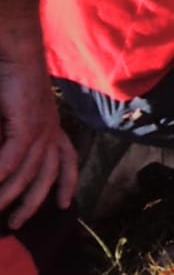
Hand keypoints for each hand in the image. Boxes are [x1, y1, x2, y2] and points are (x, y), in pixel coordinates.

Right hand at [0, 46, 77, 228]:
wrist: (14, 51)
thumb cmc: (8, 81)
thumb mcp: (13, 115)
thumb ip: (9, 136)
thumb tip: (3, 158)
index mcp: (51, 126)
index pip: (66, 160)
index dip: (66, 183)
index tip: (62, 205)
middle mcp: (51, 129)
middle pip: (48, 174)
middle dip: (34, 201)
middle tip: (17, 223)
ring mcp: (41, 125)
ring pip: (29, 171)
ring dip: (10, 194)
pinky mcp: (27, 119)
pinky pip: (15, 155)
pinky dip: (2, 172)